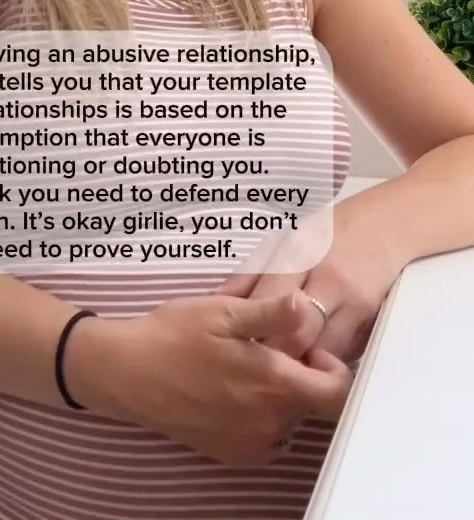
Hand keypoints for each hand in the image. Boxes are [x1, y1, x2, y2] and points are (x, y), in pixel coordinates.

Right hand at [66, 290, 353, 466]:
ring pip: (290, 420)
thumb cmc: (175, 335)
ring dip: (281, 396)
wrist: (128, 373)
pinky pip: (267, 438)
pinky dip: (262, 416)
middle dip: (302, 376)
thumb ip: (270, 313)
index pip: (338, 392)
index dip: (333, 366)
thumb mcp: (222, 311)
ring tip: (246, 367)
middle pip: (313, 404)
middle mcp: (270, 423)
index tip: (307, 346)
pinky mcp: (232, 455)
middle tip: (268, 348)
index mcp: (274, 384)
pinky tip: (234, 390)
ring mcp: (251, 443)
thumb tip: (305, 304)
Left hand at [219, 194, 404, 364]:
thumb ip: (252, 274)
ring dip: (299, 369)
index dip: (248, 334)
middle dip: (272, 360)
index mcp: (296, 254)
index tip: (229, 352)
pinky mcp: (371, 318)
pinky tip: (310, 369)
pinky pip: (344, 353)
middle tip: (251, 377)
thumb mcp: (286, 240)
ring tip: (277, 381)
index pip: (267, 304)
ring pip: (321, 352)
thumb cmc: (330, 232)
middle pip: (294, 335)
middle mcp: (326, 277)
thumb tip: (217, 304)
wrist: (390, 224)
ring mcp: (352, 300)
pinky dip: (325, 364)